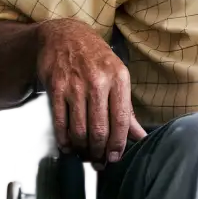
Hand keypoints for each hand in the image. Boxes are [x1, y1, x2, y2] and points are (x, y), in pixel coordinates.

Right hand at [36, 19, 146, 167]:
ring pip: (80, 130)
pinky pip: (60, 123)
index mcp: (119, 78)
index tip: (114, 158)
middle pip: (99, 130)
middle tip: (98, 163)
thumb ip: (127, 109)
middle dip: (99, 152)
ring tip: (84, 155)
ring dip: (82, 149)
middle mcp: (99, 82)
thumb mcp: (117, 76)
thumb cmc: (96, 57)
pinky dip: (64, 140)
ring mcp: (76, 85)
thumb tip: (140, 136)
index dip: (118, 145)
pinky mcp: (57, 88)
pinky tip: (68, 146)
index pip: (121, 120)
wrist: (65, 35)